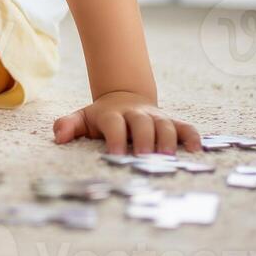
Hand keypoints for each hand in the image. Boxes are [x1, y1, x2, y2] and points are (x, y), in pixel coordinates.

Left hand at [52, 91, 201, 154]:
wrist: (125, 98)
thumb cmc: (101, 118)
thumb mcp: (82, 118)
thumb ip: (68, 126)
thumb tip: (59, 138)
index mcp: (113, 114)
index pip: (114, 124)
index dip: (115, 137)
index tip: (116, 154)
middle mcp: (137, 114)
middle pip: (143, 123)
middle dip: (144, 139)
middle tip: (144, 157)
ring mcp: (156, 117)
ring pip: (166, 125)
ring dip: (169, 140)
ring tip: (168, 157)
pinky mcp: (172, 122)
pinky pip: (185, 127)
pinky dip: (192, 137)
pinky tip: (196, 151)